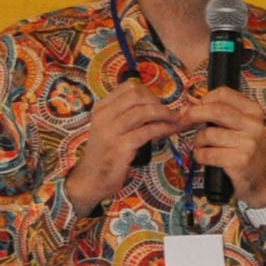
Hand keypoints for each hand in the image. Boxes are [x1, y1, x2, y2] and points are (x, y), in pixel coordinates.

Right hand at [65, 86, 187, 212]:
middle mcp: (103, 116)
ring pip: (143, 111)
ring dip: (164, 114)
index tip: (158, 104)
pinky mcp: (120, 147)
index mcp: (101, 108)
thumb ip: (129, 115)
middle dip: (157, 102)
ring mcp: (110, 131)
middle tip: (167, 113)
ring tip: (175, 120)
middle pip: (137, 95)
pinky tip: (171, 130)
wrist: (91, 179)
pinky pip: (147, 131)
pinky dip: (164, 128)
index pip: (129, 86)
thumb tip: (161, 105)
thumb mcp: (113, 128)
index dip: (150, 93)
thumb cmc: (107, 152)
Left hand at [186, 87, 265, 205]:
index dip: (204, 99)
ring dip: (198, 142)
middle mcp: (253, 124)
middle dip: (193, 114)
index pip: (223, 94)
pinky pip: (206, 154)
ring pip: (207, 134)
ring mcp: (248, 143)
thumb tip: (186, 109)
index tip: (196, 108)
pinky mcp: (240, 160)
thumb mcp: (239, 125)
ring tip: (204, 147)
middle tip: (183, 120)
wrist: (259, 178)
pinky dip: (200, 156)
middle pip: (215, 110)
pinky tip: (206, 159)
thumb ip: (219, 114)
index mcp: (253, 111)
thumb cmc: (243, 149)